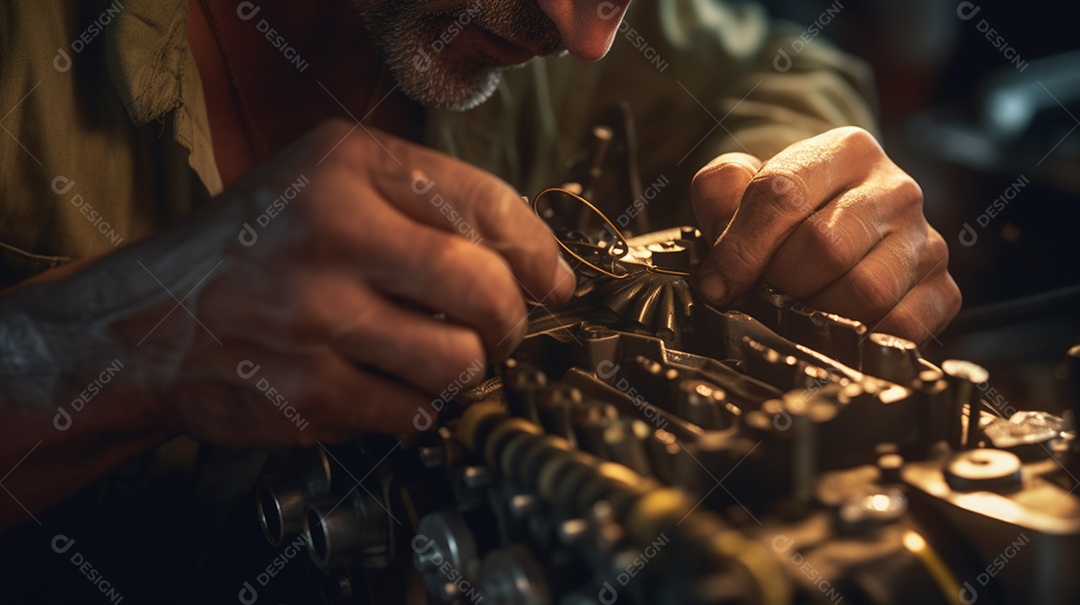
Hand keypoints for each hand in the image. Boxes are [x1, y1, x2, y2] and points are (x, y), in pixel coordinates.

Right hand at [99, 119, 574, 442]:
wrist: (148, 321)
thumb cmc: (252, 248)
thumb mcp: (324, 181)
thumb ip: (421, 199)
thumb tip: (531, 260)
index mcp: (344, 170)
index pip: (484, 205)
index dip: (537, 251)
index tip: (552, 279)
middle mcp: (331, 238)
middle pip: (484, 290)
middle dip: (512, 320)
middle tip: (501, 326)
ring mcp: (317, 322)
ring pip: (459, 362)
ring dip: (468, 368)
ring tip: (443, 356)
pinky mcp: (310, 394)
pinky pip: (414, 412)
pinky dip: (419, 405)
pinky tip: (391, 384)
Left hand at [690, 126, 960, 343]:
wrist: (837, 218)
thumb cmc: (784, 206)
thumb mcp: (741, 182)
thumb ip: (718, 198)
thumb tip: (718, 276)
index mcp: (846, 151)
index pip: (782, 195)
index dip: (740, 249)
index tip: (717, 285)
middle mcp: (896, 190)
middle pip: (825, 247)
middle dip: (778, 282)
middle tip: (760, 295)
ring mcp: (926, 240)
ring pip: (864, 291)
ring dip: (815, 315)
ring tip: (794, 313)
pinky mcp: (942, 289)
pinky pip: (901, 329)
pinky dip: (858, 343)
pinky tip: (832, 335)